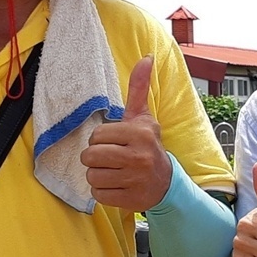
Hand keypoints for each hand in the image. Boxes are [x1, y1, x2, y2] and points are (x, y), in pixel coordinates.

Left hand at [82, 56, 171, 210]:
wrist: (166, 182)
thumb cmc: (148, 145)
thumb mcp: (143, 118)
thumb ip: (139, 88)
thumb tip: (146, 57)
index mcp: (139, 134)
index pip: (96, 136)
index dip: (100, 140)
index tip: (113, 143)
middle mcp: (138, 156)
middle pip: (90, 157)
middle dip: (95, 158)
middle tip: (109, 159)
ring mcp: (135, 179)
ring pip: (92, 177)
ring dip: (98, 175)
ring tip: (113, 172)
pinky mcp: (130, 199)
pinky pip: (98, 195)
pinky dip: (103, 191)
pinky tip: (116, 185)